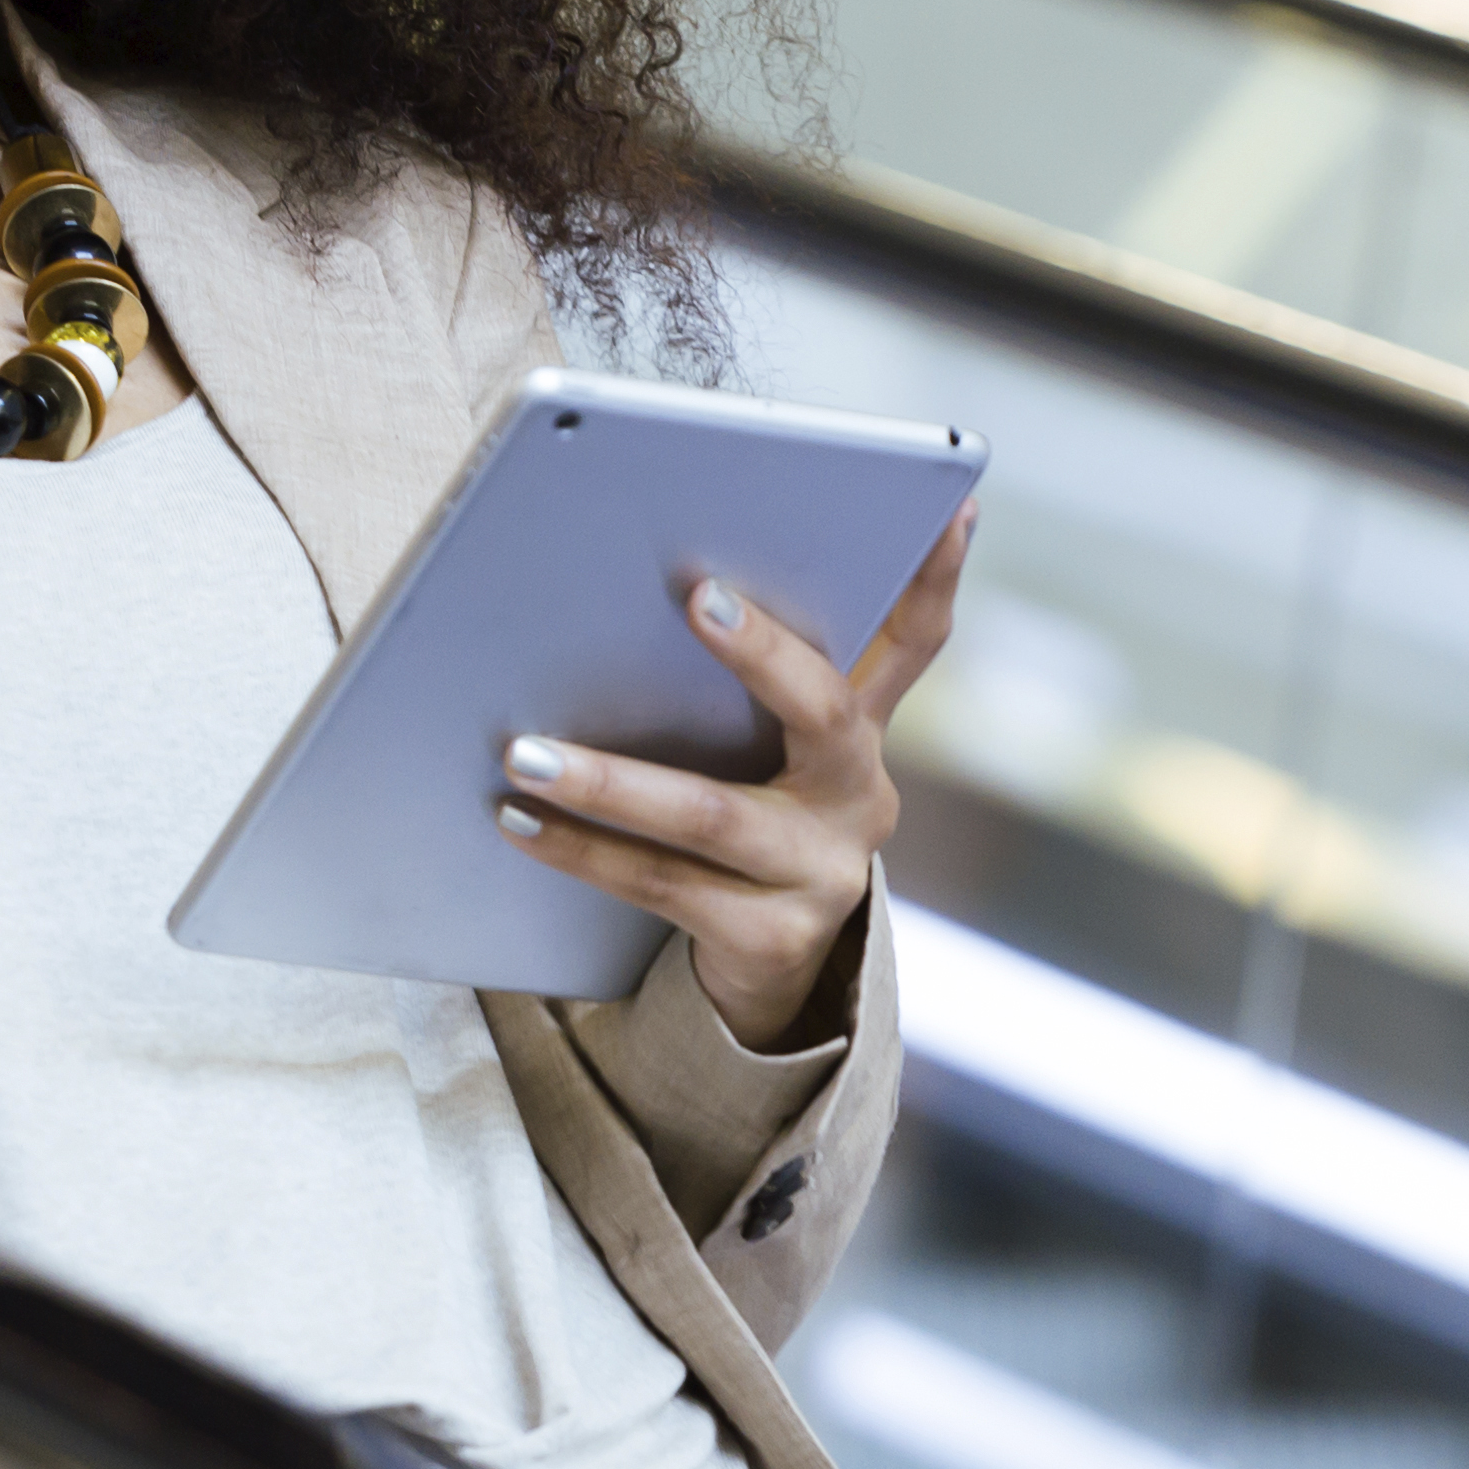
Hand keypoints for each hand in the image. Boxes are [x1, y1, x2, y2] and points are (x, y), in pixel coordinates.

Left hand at [490, 502, 973, 1047]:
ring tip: (525, 754)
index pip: (916, 639)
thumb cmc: (742, 820)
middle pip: (823, 708)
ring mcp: (823, 872)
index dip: (937, 571)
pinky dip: (583, 850)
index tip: (946, 503)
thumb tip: (660, 580)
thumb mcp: (765, 752)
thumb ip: (743, 684)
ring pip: (712, 813)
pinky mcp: (773, 936)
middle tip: (694, 597)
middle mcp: (859, 796)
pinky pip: (663, 883)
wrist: (760, 965)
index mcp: (862, 734)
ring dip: (609, 782)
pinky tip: (521, 822)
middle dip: (760, 650)